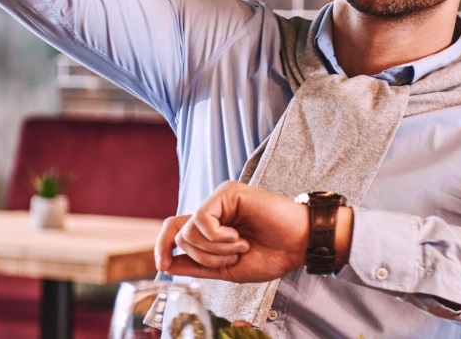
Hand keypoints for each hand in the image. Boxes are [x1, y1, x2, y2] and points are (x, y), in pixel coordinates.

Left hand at [155, 181, 310, 283]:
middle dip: (203, 257)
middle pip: (180, 235)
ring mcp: (218, 199)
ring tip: (242, 246)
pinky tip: (239, 237)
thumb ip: (197, 266)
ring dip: (215, 250)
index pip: (173, 230)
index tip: (162, 265)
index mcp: (210, 227)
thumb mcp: (227, 268)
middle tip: (232, 258)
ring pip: (190, 230)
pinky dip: (218, 237)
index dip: (161, 247)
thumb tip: (166, 264)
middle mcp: (212, 210)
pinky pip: (202, 219)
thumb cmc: (271, 255)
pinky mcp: (226, 192)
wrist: (298, 245)